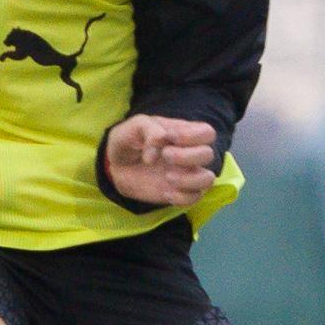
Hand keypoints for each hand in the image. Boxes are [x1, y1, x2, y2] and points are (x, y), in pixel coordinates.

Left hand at [104, 114, 218, 206]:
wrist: (116, 165)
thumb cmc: (129, 139)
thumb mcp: (135, 125)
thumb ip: (150, 130)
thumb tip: (161, 151)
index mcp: (183, 132)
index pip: (207, 132)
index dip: (194, 135)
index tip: (170, 138)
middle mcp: (189, 153)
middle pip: (209, 154)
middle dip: (188, 156)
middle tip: (165, 155)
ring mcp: (186, 174)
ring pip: (208, 179)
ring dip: (190, 179)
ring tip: (168, 176)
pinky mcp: (180, 192)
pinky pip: (195, 198)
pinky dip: (182, 197)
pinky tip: (165, 192)